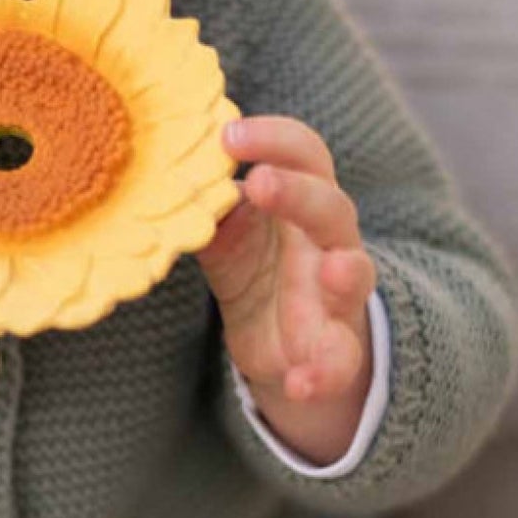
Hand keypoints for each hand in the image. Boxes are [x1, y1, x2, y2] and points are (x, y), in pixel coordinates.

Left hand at [197, 116, 374, 464]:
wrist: (286, 343)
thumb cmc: (257, 265)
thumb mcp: (226, 235)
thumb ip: (206, 207)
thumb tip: (161, 173)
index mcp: (301, 199)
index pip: (303, 153)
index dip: (274, 138)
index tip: (227, 135)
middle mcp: (328, 238)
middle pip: (331, 204)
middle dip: (299, 193)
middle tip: (261, 183)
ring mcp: (338, 292)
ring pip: (356, 272)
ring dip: (347, 272)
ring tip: (334, 271)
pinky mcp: (337, 346)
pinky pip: (341, 358)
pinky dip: (323, 373)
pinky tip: (299, 383)